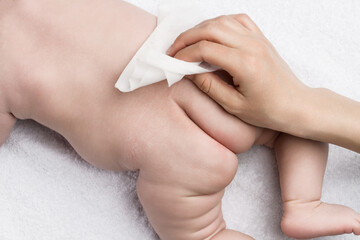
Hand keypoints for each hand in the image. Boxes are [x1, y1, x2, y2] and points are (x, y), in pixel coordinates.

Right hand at [167, 14, 309, 132]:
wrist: (296, 105)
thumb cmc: (268, 110)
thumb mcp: (234, 105)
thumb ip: (209, 86)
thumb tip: (188, 72)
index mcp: (245, 64)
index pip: (205, 49)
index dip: (184, 55)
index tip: (173, 63)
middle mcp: (251, 45)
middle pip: (210, 29)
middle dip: (186, 37)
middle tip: (173, 50)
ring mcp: (257, 39)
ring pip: (221, 21)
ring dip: (200, 29)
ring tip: (187, 42)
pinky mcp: (261, 38)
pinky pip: (237, 20)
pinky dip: (219, 23)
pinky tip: (211, 34)